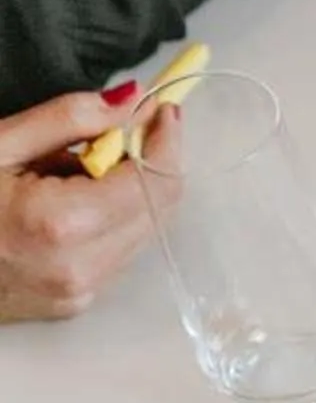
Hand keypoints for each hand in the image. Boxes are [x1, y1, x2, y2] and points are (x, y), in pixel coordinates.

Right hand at [0, 90, 157, 323]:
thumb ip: (68, 120)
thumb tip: (129, 99)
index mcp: (62, 223)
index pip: (152, 181)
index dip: (165, 141)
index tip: (163, 108)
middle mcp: (81, 266)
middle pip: (158, 208)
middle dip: (153, 162)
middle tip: (131, 124)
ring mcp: (81, 291)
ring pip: (143, 233)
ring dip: (131, 192)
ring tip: (77, 166)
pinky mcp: (76, 303)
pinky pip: (118, 253)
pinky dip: (111, 220)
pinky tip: (70, 200)